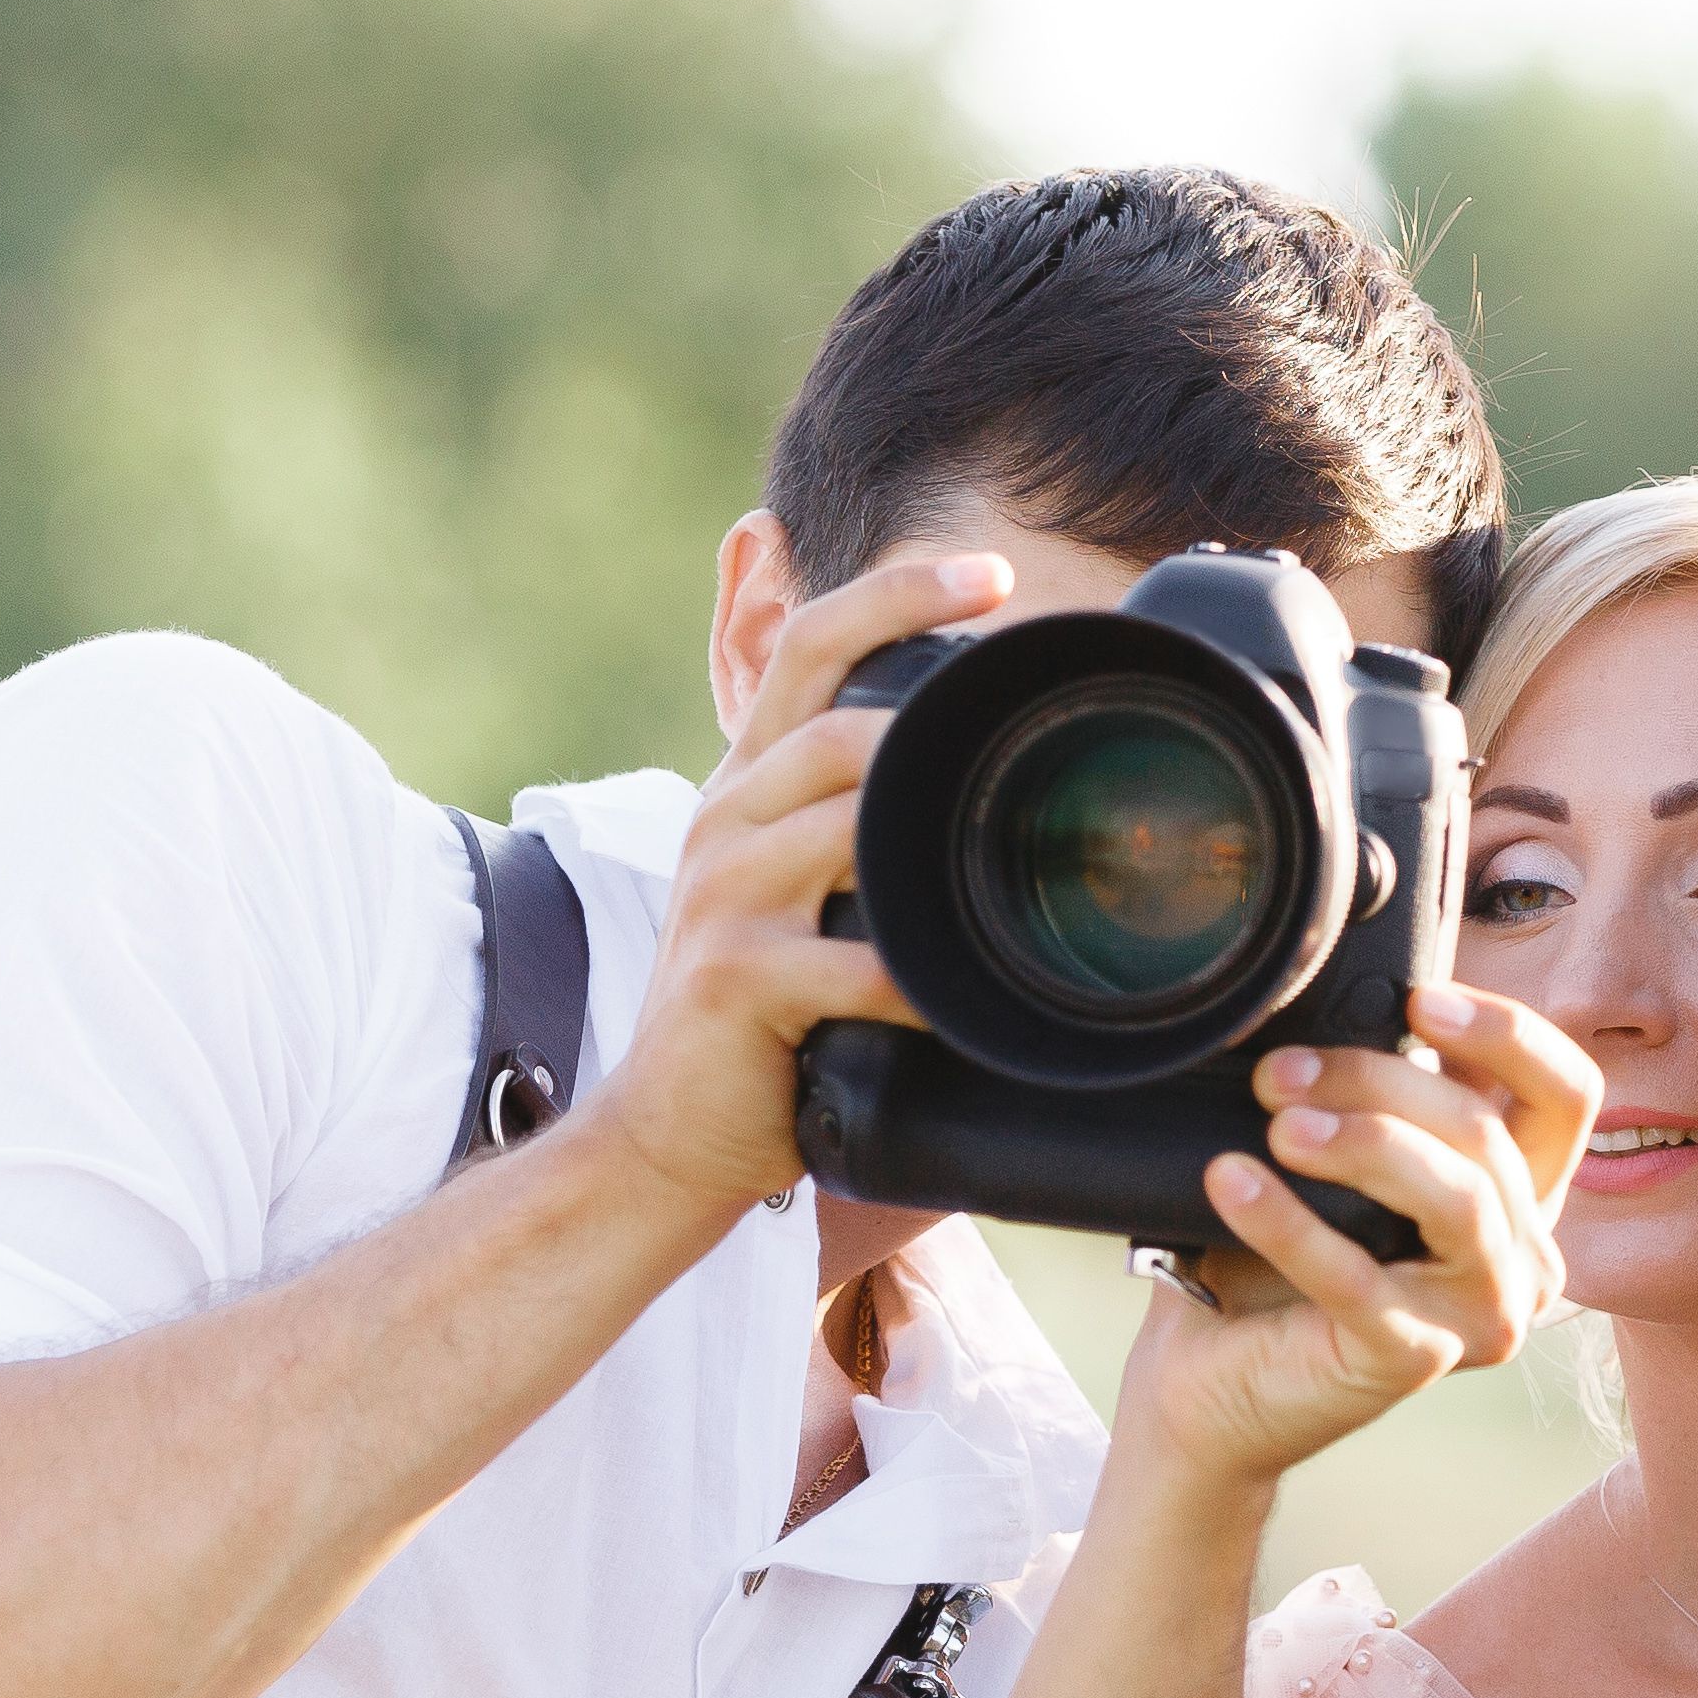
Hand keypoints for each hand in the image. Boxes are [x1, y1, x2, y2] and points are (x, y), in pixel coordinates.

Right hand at [586, 548, 1008, 1216]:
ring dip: (932, 843)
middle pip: (833, 731)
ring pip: (842, 827)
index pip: (809, 646)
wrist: (670, 1124)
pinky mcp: (734, 978)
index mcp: (747, 784)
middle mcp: (727, 821)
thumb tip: (979, 778)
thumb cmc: (758, 1007)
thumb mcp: (792, 888)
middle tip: (1028, 748)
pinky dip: (920, 982)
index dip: (897, 595)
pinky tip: (969, 998)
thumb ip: (857, 822)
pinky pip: (850, 964)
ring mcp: (724, 897)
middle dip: (932, 728)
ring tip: (1014, 866)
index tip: (992, 573)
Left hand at [1120, 979, 1599, 1493]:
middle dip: (1379, 1081)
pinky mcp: (1417, 1361)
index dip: (1507, 1036)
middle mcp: (1524, 1258)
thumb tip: (1353, 1002)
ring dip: (1364, 1144)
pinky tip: (1232, 1181)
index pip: (1566, 1095)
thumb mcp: (1345, 1155)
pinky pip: (1361, 1279)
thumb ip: (1380, 1096)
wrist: (1209, 1379)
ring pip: (1460, 1200)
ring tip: (1278, 1126)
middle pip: (1486, 1134)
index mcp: (1521, 1195)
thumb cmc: (1279, 1259)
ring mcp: (1483, 1317)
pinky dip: (1289, 1223)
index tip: (1417, 1000)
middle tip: (1279, 1074)